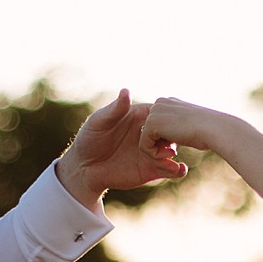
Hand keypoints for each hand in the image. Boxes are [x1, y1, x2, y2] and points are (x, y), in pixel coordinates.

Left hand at [55, 89, 187, 210]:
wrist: (84, 167)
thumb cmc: (89, 139)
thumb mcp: (99, 121)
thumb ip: (115, 109)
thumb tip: (126, 91)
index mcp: (140, 117)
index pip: (160, 113)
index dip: (166, 116)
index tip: (166, 120)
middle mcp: (149, 134)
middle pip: (170, 132)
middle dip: (174, 135)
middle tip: (166, 139)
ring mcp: (152, 153)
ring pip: (172, 151)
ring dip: (174, 152)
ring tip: (169, 154)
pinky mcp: (152, 170)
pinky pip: (170, 170)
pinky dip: (178, 170)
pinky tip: (178, 169)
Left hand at [140, 97, 246, 156]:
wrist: (214, 129)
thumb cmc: (207, 132)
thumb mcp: (190, 126)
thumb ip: (177, 126)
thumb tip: (170, 135)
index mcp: (169, 102)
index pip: (157, 126)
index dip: (165, 140)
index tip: (178, 146)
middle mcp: (159, 103)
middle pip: (149, 132)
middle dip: (159, 145)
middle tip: (175, 150)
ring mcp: (155, 112)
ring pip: (145, 139)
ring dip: (158, 151)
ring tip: (174, 153)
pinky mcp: (151, 124)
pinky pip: (144, 146)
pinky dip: (155, 155)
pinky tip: (172, 154)